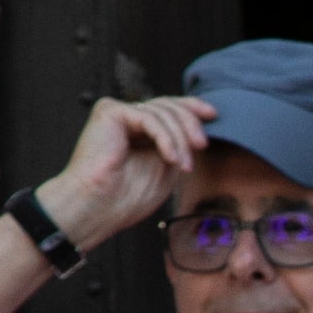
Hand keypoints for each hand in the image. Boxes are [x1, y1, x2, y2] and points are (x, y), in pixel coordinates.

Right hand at [37, 95, 213, 247]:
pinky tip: (171, 159)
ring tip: (183, 166)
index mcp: (142, 131)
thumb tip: (200, 127)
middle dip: (190, 124)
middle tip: (202, 145)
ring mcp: (118, 114)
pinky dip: (165, 138)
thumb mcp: (169, 167)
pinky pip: (149, 117)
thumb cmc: (128, 197)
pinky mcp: (109, 112)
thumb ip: (182, 145)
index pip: (170, 108)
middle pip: (170, 106)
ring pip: (163, 112)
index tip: (214, 114)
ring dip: (179, 139)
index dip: (192, 107)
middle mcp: (128, 119)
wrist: (98, 207)